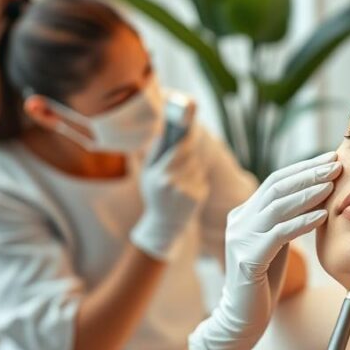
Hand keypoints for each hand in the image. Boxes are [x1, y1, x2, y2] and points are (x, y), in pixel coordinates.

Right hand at [130, 125, 208, 261]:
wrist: (165, 224)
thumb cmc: (154, 194)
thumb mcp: (147, 174)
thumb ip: (154, 152)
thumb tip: (164, 132)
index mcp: (159, 176)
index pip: (178, 150)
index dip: (187, 136)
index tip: (191, 125)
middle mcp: (174, 184)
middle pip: (191, 155)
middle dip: (190, 147)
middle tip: (189, 138)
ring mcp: (188, 191)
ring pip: (198, 165)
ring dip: (193, 163)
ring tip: (182, 172)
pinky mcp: (199, 197)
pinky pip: (202, 176)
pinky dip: (197, 176)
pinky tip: (188, 185)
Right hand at [187, 151, 341, 349]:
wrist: (242, 318)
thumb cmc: (264, 280)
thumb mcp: (276, 243)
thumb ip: (287, 219)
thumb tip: (317, 193)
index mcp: (245, 213)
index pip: (276, 180)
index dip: (303, 168)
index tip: (329, 159)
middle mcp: (239, 220)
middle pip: (277, 187)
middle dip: (309, 174)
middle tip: (335, 165)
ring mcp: (240, 238)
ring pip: (278, 206)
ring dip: (308, 194)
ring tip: (332, 185)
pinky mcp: (248, 258)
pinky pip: (279, 234)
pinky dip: (302, 222)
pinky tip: (322, 216)